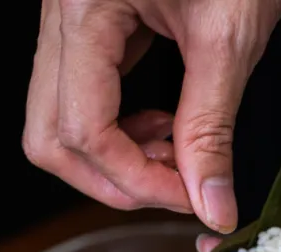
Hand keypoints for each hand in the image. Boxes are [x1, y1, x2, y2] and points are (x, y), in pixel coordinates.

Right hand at [22, 0, 280, 232]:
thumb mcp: (232, 34)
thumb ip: (214, 128)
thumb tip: (212, 204)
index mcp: (85, 8)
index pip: (82, 129)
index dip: (135, 179)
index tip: (188, 198)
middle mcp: (61, 14)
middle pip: (48, 135)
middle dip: (109, 178)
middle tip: (172, 186)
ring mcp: (68, 18)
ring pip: (57, 120)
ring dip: (112, 156)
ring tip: (175, 150)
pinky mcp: (88, 22)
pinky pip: (80, 94)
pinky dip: (119, 125)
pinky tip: (164, 122)